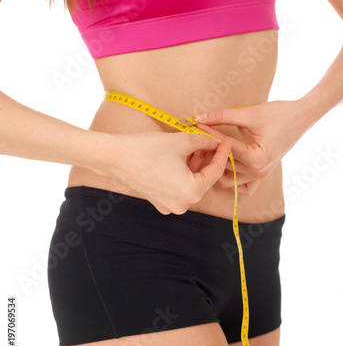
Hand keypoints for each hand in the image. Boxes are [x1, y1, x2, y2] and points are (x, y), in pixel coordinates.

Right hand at [97, 130, 231, 214]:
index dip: (222, 153)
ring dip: (195, 165)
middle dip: (208, 159)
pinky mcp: (159, 201)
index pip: (215, 171)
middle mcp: (182, 204)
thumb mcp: (181, 141)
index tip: (225, 141)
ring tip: (195, 145)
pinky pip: (178, 186)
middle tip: (211, 140)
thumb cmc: (146, 149)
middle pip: (203, 178)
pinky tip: (182, 156)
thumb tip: (215, 141)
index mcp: (191, 192)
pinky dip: (183, 173)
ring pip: (191, 182)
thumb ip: (203, 142)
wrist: (114, 157)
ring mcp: (169, 205)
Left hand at [191, 100, 306, 195]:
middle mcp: (259, 172)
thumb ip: (222, 116)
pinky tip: (225, 160)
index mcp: (257, 159)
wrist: (301, 117)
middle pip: (223, 165)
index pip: (225, 148)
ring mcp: (260, 176)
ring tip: (208, 148)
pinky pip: (241, 185)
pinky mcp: (260, 174)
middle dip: (210, 150)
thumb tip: (199, 117)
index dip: (209, 135)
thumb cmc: (279, 114)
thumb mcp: (249, 113)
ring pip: (228, 177)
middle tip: (197, 136)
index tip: (196, 125)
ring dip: (217, 164)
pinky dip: (231, 176)